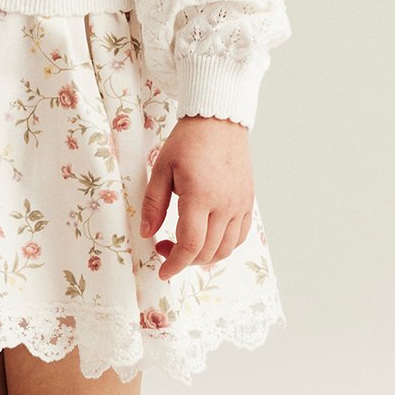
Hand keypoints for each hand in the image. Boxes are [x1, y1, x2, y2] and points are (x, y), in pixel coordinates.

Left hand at [140, 115, 253, 279]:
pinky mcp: (248, 203)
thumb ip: (153, 204)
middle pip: (207, 252)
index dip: (174, 264)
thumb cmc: (188, 142)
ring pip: (226, 249)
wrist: (219, 122)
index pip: (190, 245)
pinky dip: (222, 246)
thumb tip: (147, 233)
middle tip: (164, 247)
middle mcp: (225, 205)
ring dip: (203, 257)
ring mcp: (240, 205)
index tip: (162, 271)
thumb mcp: (162, 169)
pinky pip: (239, 237)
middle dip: (183, 260)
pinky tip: (207, 238)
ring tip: (184, 245)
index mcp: (200, 197)